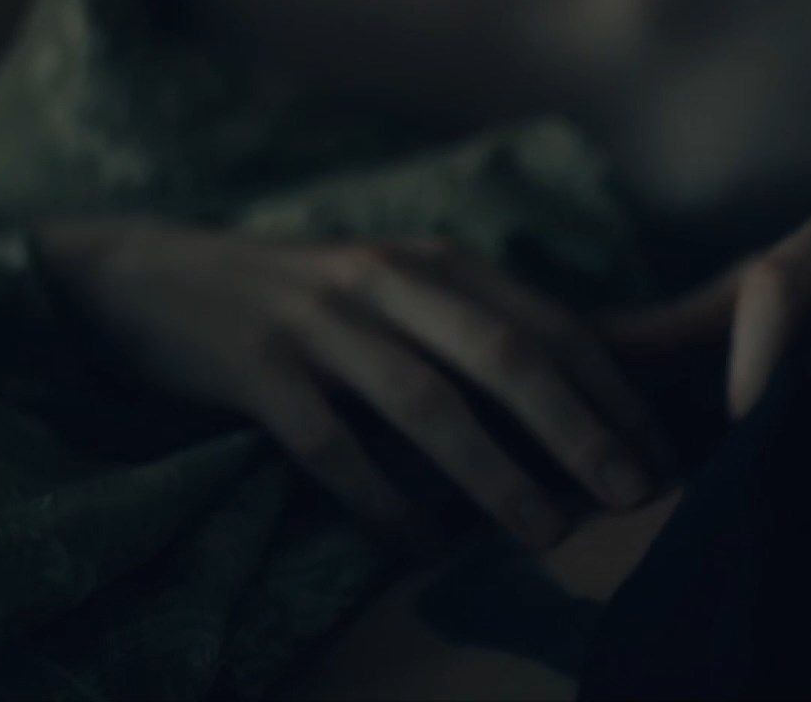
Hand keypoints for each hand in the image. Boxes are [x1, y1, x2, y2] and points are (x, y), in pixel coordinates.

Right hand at [37, 219, 668, 549]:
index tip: (663, 455)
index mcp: (433, 262)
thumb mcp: (390, 291)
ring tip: (546, 537)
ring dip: (494, 474)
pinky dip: (382, 499)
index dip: (613, 391)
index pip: (549, 323)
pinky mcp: (255, 366)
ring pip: (426, 401)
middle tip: (633, 496)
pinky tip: (419, 547)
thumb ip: (466, 333)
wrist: (147, 272)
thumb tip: (574, 418)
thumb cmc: (296, 299)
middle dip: (578, 429)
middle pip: (504, 355)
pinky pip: (331, 444)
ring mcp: (317, 319)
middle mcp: (385, 278)